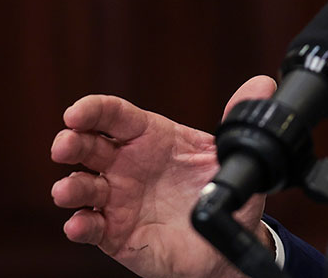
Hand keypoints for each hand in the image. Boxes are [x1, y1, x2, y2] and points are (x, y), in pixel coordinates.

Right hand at [51, 76, 276, 277]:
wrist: (226, 240)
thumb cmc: (220, 190)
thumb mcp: (231, 154)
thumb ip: (238, 118)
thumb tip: (262, 85)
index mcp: (150, 138)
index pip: (115, 116)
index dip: (93, 110)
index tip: (76, 112)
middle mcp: (126, 165)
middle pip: (87, 146)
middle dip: (71, 143)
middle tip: (65, 145)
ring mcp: (116, 199)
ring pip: (81, 187)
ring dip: (70, 188)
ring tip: (68, 190)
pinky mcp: (114, 232)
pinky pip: (90, 227)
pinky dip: (80, 226)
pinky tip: (79, 225)